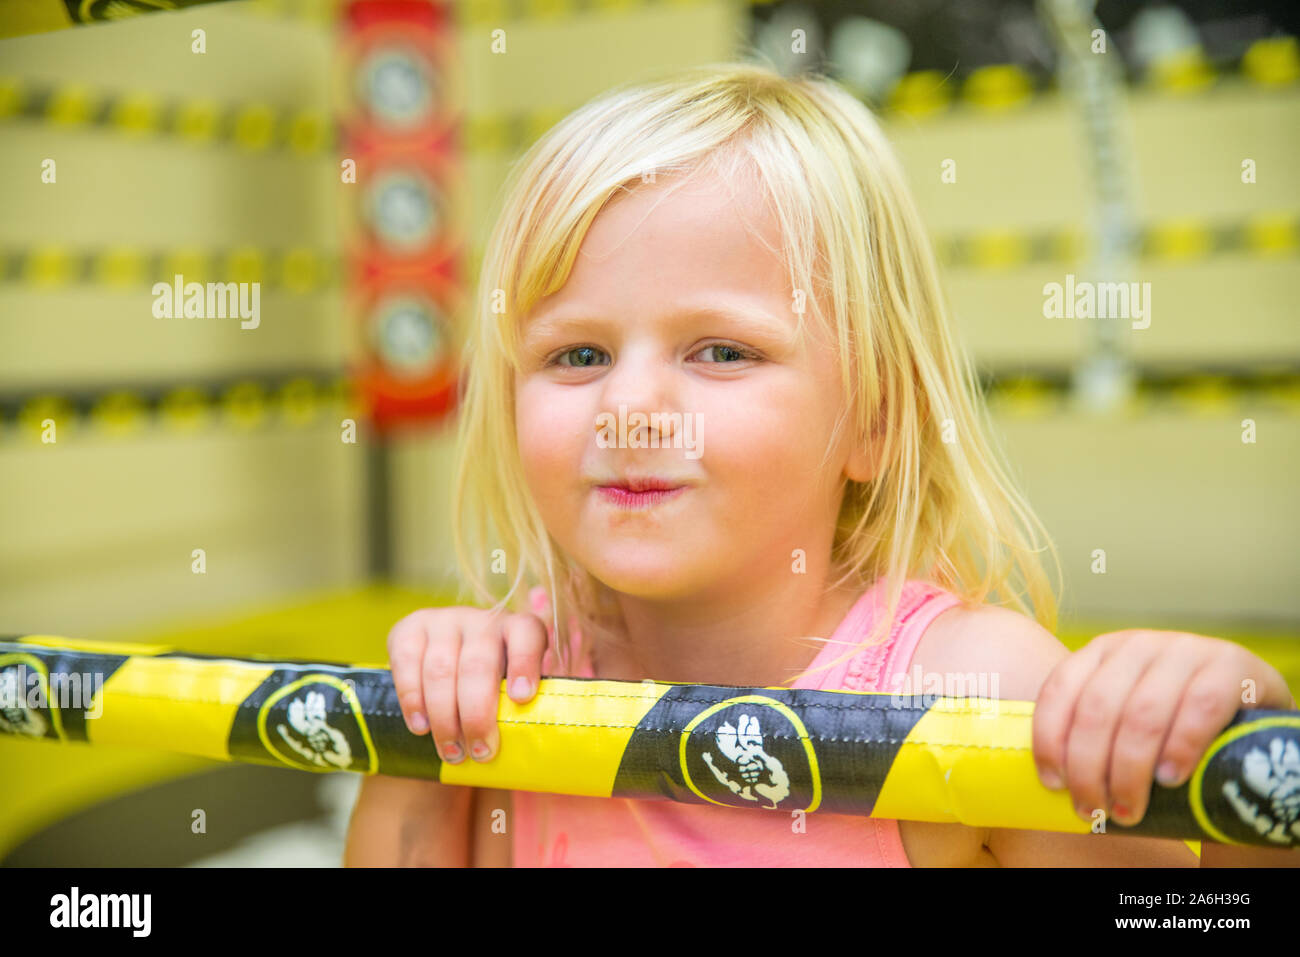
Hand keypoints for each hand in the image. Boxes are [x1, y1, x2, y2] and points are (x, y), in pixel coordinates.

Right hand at [386, 606, 547, 763]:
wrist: (450, 663)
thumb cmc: (493, 686)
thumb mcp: (515, 688)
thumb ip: (524, 705)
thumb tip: (528, 742)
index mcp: (518, 627)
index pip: (526, 633)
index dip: (525, 663)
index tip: (522, 698)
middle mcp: (481, 619)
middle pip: (477, 664)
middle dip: (477, 715)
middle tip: (481, 753)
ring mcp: (443, 620)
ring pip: (440, 670)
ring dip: (445, 719)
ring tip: (453, 752)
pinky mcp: (409, 628)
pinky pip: (406, 664)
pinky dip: (412, 700)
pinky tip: (422, 727)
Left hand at [1031, 629, 1294, 826]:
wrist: (1247, 696)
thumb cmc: (1172, 715)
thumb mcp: (1126, 708)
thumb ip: (1092, 728)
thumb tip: (1052, 780)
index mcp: (1101, 651)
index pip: (1060, 689)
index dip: (1049, 738)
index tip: (1053, 783)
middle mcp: (1137, 645)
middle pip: (1097, 710)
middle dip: (1088, 767)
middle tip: (1093, 808)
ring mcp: (1183, 650)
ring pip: (1141, 715)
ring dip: (1129, 770)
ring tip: (1128, 809)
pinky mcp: (1228, 667)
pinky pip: (1198, 709)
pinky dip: (1179, 748)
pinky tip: (1170, 779)